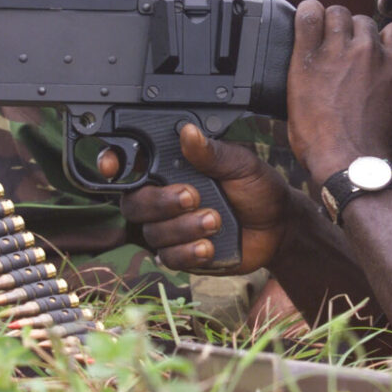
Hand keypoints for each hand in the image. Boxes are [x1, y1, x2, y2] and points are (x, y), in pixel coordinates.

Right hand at [114, 123, 291, 274]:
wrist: (278, 227)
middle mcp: (164, 197)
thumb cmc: (257, 188)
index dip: (113, 163)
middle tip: (192, 197)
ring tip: (214, 220)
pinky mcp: (182, 255)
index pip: (131, 164)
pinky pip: (168, 258)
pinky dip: (187, 253)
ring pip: (152, 233)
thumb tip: (188, 132)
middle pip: (134, 203)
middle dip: (160, 202)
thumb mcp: (239, 163)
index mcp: (172, 168)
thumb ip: (211, 152)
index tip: (113, 166)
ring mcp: (171, 228)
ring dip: (181, 229)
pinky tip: (209, 246)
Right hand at [287, 0, 391, 186]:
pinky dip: (388, 39)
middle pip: (338, 11)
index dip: (311, 12)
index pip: (309, 9)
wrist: (352, 161)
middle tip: (338, 42)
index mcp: (307, 57)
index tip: (314, 21)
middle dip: (336, 23)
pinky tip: (383, 51)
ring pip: (365, 20)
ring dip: (360, 31)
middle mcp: (337, 49)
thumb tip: (306, 58)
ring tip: (360, 50)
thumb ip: (301, 69)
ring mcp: (368, 54)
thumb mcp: (294, 99)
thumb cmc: (318, 140)